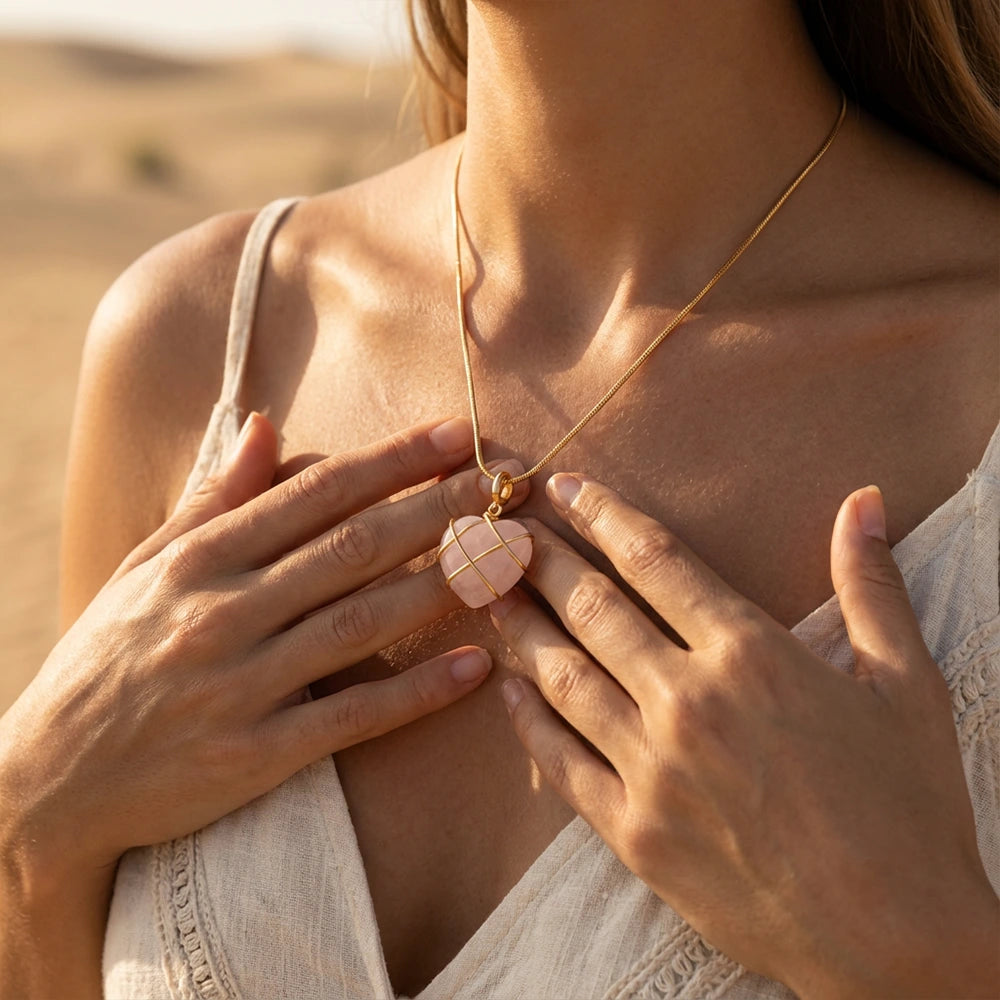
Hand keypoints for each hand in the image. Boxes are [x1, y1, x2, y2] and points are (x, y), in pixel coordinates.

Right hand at [0, 413, 526, 879]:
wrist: (46, 781)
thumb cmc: (104, 661)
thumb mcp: (146, 568)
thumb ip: (211, 498)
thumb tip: (265, 426)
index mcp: (199, 560)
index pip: (314, 493)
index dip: (391, 461)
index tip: (453, 435)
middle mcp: (223, 612)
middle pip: (352, 547)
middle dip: (437, 509)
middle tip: (505, 483)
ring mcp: (241, 685)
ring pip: (361, 622)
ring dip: (443, 586)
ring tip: (507, 558)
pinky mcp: (255, 755)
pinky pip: (351, 716)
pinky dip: (416, 691)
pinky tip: (475, 666)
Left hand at [488, 474, 998, 998]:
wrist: (897, 938)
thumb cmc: (909, 807)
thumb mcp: (906, 683)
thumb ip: (870, 583)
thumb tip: (864, 499)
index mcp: (749, 653)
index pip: (653, 559)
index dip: (601, 515)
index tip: (564, 489)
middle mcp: (688, 701)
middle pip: (591, 608)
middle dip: (541, 561)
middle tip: (502, 533)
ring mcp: (653, 770)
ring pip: (562, 676)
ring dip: (519, 626)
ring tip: (487, 592)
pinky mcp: (633, 833)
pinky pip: (560, 762)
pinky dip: (526, 720)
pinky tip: (506, 688)